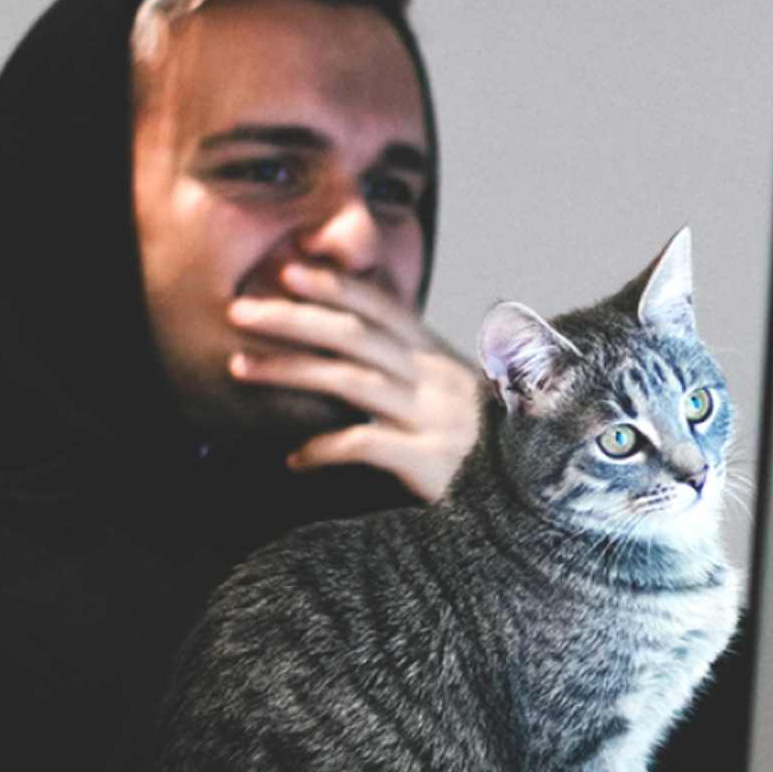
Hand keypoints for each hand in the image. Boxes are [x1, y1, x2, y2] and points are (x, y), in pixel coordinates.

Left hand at [227, 263, 480, 501]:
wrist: (533, 500)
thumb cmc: (490, 453)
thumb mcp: (458, 400)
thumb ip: (417, 374)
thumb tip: (363, 351)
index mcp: (440, 360)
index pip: (383, 309)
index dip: (336, 286)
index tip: (287, 271)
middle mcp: (437, 380)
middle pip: (356, 334)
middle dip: (295, 318)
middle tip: (239, 311)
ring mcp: (434, 419)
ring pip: (353, 381)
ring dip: (291, 370)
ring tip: (239, 367)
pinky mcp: (430, 463)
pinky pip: (366, 445)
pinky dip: (324, 449)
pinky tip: (294, 459)